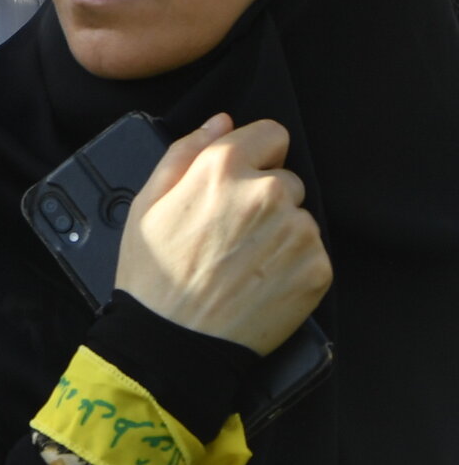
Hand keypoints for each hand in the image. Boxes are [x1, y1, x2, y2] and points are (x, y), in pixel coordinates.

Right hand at [115, 114, 331, 356]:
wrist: (174, 342)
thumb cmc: (154, 274)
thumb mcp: (147, 203)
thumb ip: (185, 152)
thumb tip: (220, 122)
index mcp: (223, 168)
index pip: (271, 134)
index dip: (254, 157)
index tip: (239, 182)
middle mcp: (267, 192)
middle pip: (285, 180)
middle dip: (264, 199)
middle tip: (230, 236)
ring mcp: (297, 231)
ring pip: (299, 217)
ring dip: (280, 234)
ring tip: (244, 264)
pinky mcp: (317, 268)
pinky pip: (313, 253)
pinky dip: (293, 266)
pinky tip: (260, 282)